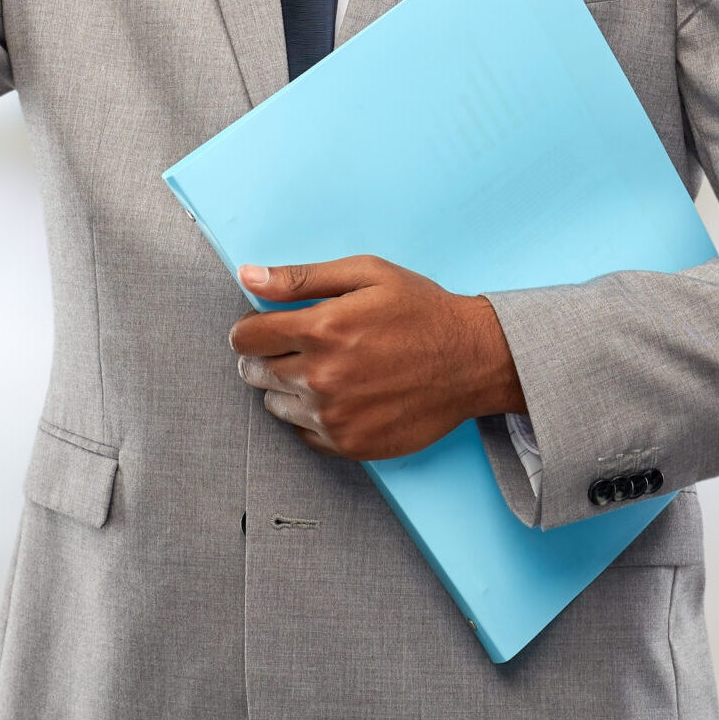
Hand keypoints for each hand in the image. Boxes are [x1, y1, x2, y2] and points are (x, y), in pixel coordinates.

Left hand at [229, 255, 525, 461]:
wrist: (471, 360)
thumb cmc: (420, 310)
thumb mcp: (365, 274)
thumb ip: (301, 278)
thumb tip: (248, 276)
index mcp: (322, 329)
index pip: (246, 337)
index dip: (249, 328)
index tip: (263, 326)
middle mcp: (322, 377)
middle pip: (254, 372)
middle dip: (265, 355)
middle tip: (297, 345)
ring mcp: (334, 416)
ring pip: (274, 404)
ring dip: (286, 386)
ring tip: (323, 368)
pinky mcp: (348, 445)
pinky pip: (302, 432)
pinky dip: (310, 414)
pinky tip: (340, 394)